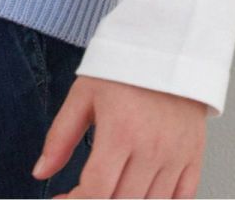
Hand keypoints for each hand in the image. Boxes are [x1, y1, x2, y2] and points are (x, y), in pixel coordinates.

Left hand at [31, 75, 207, 197]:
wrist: (168, 50)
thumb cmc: (124, 70)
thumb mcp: (84, 94)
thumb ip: (60, 136)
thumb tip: (40, 171)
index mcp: (121, 131)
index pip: (96, 190)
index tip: (64, 198)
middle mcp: (152, 148)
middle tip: (85, 191)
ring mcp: (177, 156)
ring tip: (111, 187)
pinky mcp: (194, 157)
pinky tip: (140, 191)